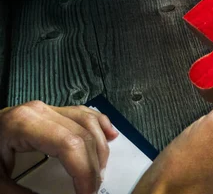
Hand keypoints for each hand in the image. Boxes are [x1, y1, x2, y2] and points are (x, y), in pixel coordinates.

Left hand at [0, 101, 117, 193]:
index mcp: (23, 123)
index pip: (69, 145)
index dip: (84, 172)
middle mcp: (39, 109)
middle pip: (82, 135)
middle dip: (93, 165)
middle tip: (91, 189)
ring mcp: (45, 107)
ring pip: (88, 121)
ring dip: (99, 148)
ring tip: (99, 173)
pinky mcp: (48, 110)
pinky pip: (82, 113)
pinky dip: (99, 125)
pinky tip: (110, 136)